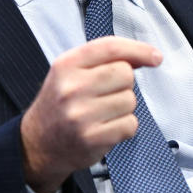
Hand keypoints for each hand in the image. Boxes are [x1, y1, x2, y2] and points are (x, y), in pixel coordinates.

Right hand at [20, 36, 162, 192]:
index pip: (110, 47)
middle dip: (124, 83)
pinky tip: (106, 127)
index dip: (138, 49)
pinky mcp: (92, 138)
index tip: (155, 56)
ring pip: (130, 100)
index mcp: (66, 65)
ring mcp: (81, 114)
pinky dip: (125, 126)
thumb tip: (145, 56)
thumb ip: (102, 60)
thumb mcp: (70, 73)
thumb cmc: (59, 105)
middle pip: (125, 74)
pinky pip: (130, 124)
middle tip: (106, 94)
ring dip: (124, 107)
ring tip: (103, 113)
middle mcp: (71, 88)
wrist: (38, 144)